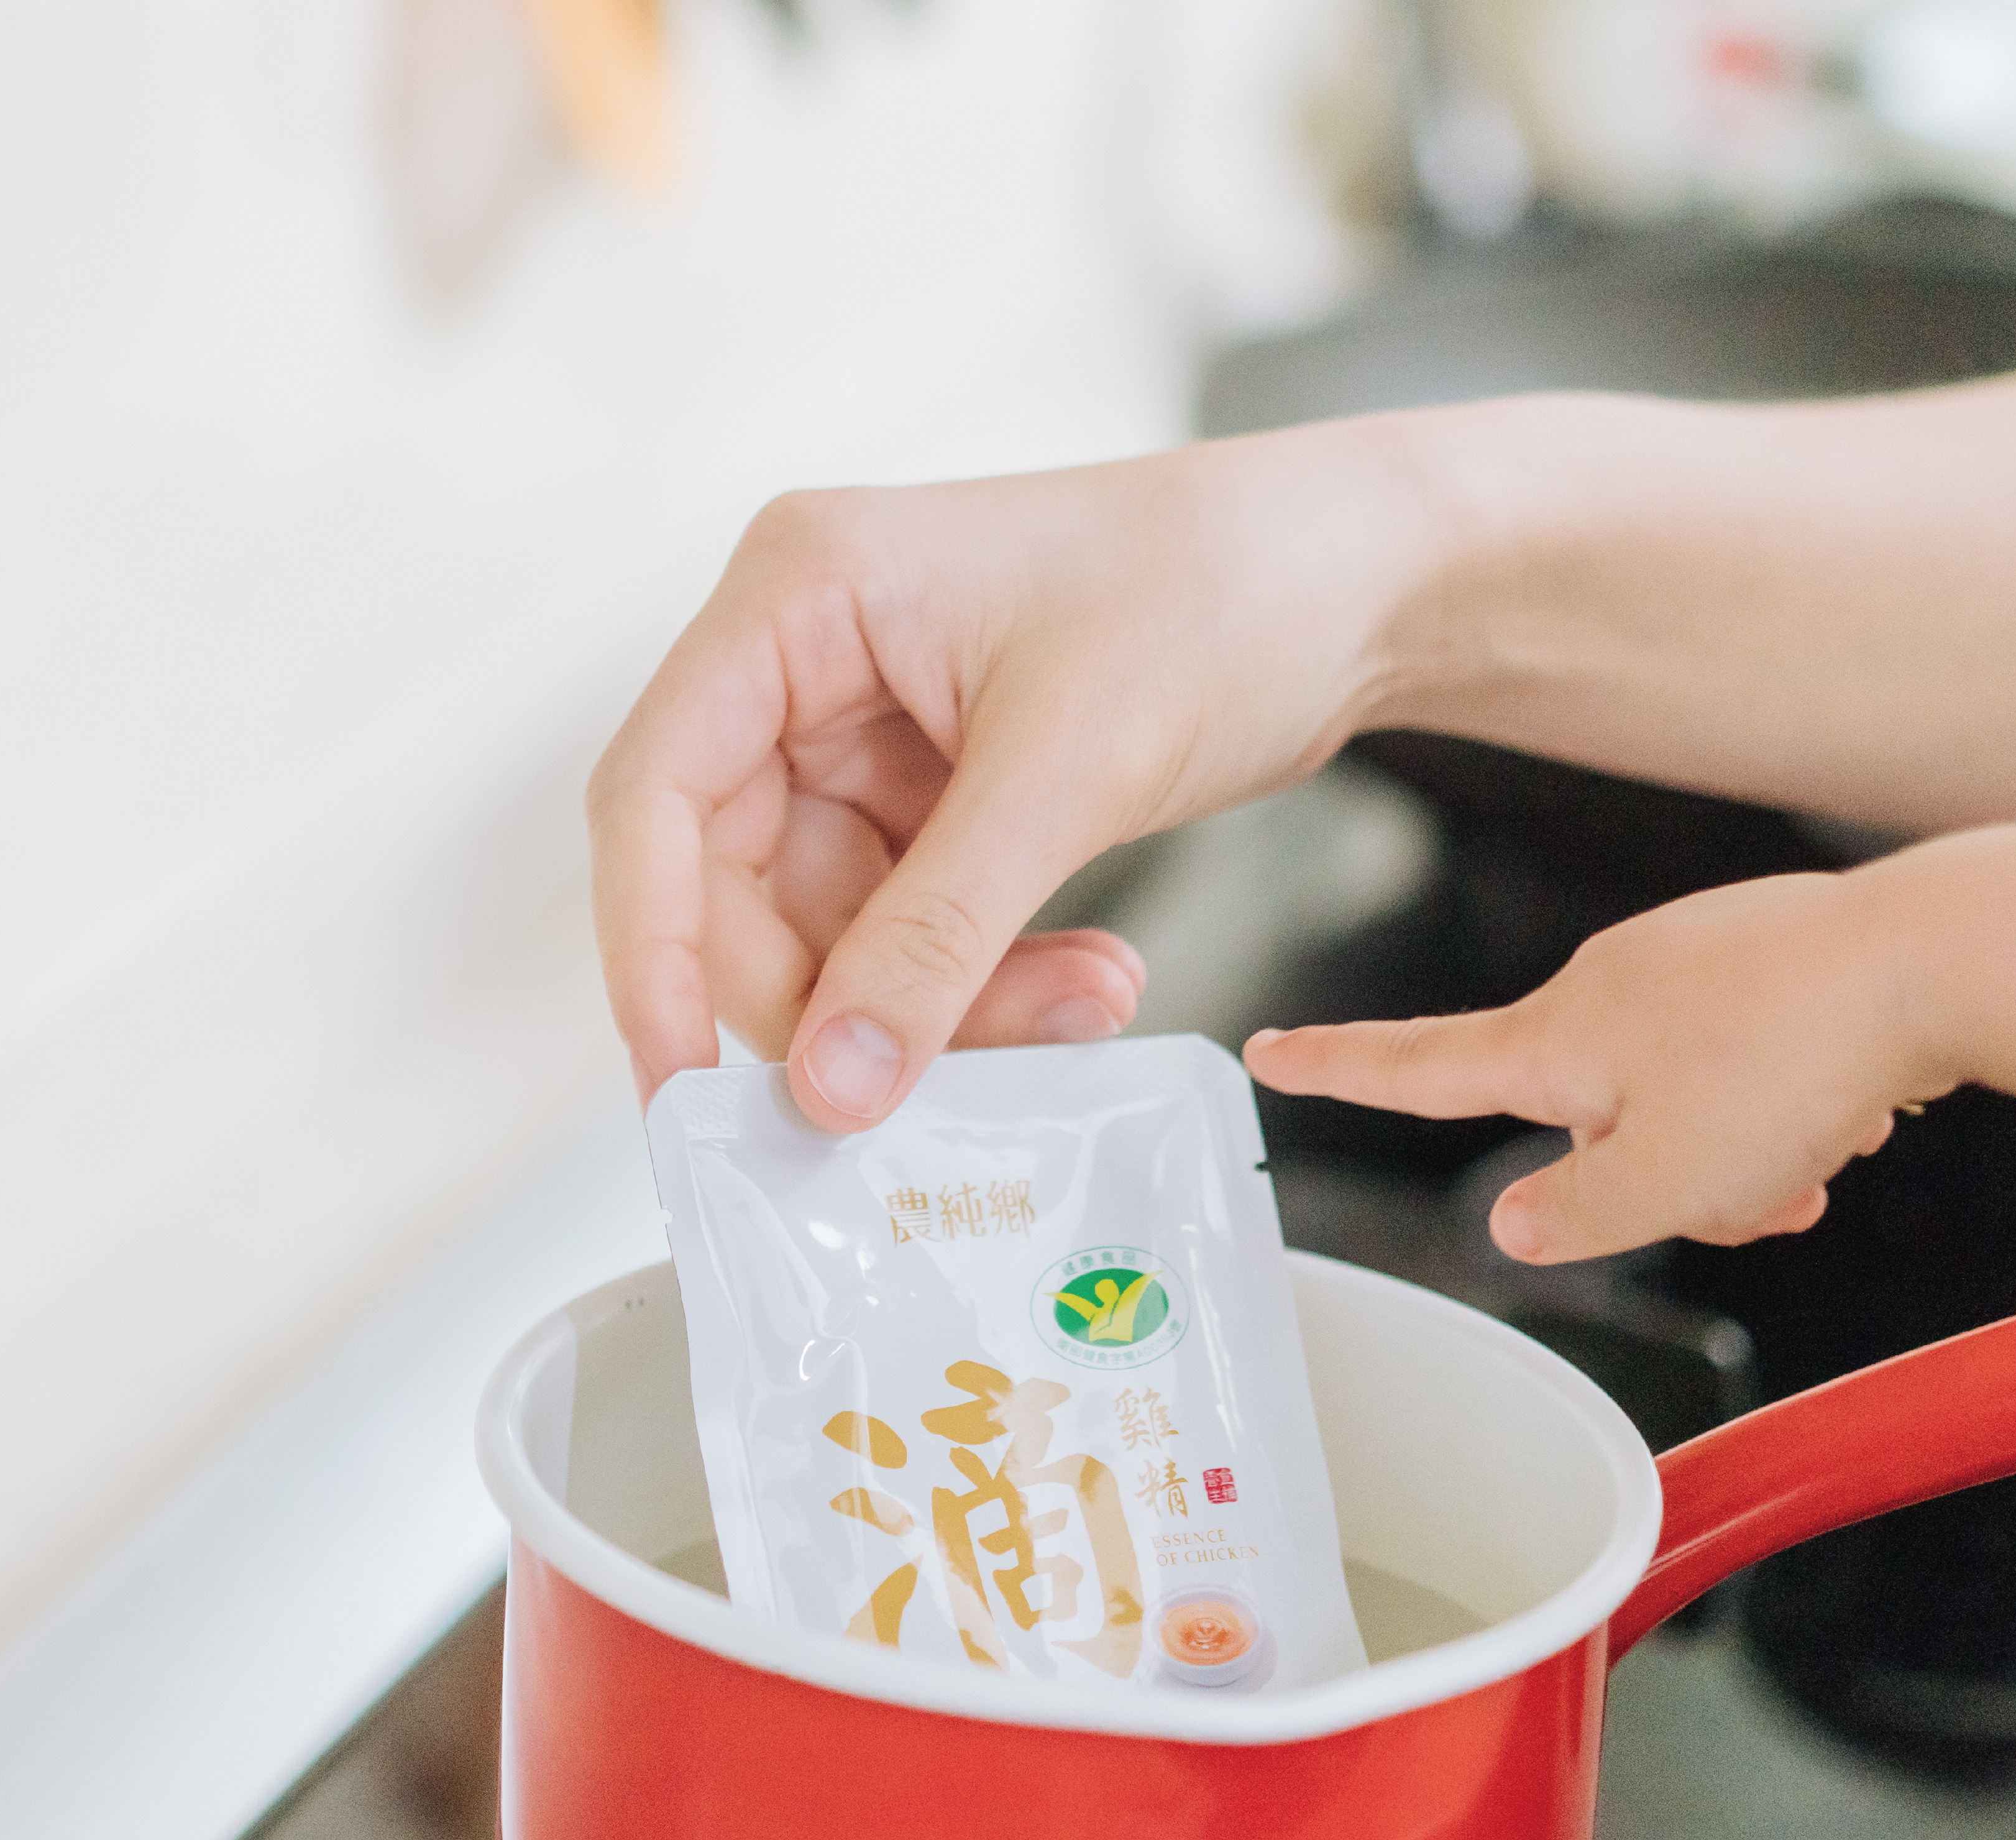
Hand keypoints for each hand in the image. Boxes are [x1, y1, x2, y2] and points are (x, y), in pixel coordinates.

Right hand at [588, 423, 1433, 1125]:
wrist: (1363, 574)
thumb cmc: (1223, 590)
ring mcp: (866, 727)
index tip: (681, 1087)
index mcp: (798, 594)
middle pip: (737, 886)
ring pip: (834, 931)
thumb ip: (937, 938)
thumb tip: (833, 1087)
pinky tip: (1091, 981)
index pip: (656, 796)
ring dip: (947, 1001)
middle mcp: (805, 657)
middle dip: (847, 996)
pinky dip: (987, 980)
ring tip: (1089, 1003)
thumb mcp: (1068, 769)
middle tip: (960, 1073)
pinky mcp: (935, 788)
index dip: (651, 953)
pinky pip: (910, 929)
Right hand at [1243, 870, 1948, 1261]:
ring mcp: (1689, 961)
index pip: (1416, 1066)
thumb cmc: (1793, 1064)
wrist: (1935, 959)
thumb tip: (1515, 1219)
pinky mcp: (1763, 957)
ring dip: (1742, 1154)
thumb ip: (1573, 1215)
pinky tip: (1852, 1107)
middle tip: (1748, 1193)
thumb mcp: (1662, 1183)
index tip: (1268, 1049)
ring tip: (1816, 1152)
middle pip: (1589, 1119)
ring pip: (1684, 1101)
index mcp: (1557, 1040)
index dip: (1335, 1069)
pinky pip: (1748, 1061)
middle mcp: (1608, 984)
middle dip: (1659, 1179)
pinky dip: (1789, 1105)